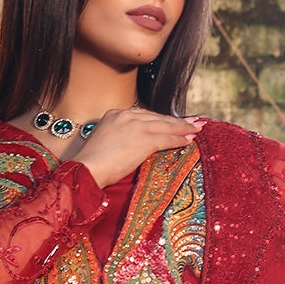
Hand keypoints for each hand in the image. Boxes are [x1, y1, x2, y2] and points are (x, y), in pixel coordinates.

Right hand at [63, 107, 203, 186]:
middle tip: (193, 122)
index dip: (160, 120)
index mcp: (115, 114)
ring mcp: (136, 126)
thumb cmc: (92, 164)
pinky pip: (166, 138)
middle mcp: (126, 115)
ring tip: (197, 129)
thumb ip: (119, 138)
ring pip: (165, 125)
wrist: (87, 168)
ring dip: (183, 128)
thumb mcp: (105, 142)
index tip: (171, 121)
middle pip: (157, 117)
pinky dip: (179, 139)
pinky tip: (189, 141)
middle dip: (176, 121)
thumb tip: (130, 147)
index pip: (144, 115)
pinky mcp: (143, 139)